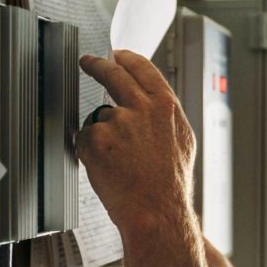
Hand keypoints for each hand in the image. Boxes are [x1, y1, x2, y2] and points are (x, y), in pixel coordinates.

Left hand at [77, 50, 196, 235]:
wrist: (157, 211)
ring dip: (104, 134)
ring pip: (100, 117)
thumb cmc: (170, 184)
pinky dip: (91, 152)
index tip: (117, 55)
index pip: (142, 68)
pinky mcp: (95, 139)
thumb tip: (152, 104)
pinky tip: (109, 168)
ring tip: (121, 161)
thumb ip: (164, 117)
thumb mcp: (182, 141)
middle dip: (97, 65)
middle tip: (88, 62)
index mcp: (166, 106)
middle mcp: (141, 108)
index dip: (126, 59)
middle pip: (113, 74)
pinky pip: (85, 138)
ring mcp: (116, 122)